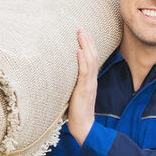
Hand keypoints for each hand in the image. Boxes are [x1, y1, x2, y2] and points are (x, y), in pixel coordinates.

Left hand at [66, 28, 98, 146]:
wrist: (84, 127)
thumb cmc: (77, 113)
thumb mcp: (75, 95)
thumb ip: (72, 84)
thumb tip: (62, 75)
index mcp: (90, 81)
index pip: (92, 59)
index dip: (89, 46)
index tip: (83, 34)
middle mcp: (91, 80)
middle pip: (93, 56)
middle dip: (88, 41)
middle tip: (82, 28)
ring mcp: (89, 85)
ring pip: (90, 61)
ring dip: (86, 46)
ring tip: (81, 34)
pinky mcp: (84, 91)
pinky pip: (84, 74)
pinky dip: (82, 62)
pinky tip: (79, 52)